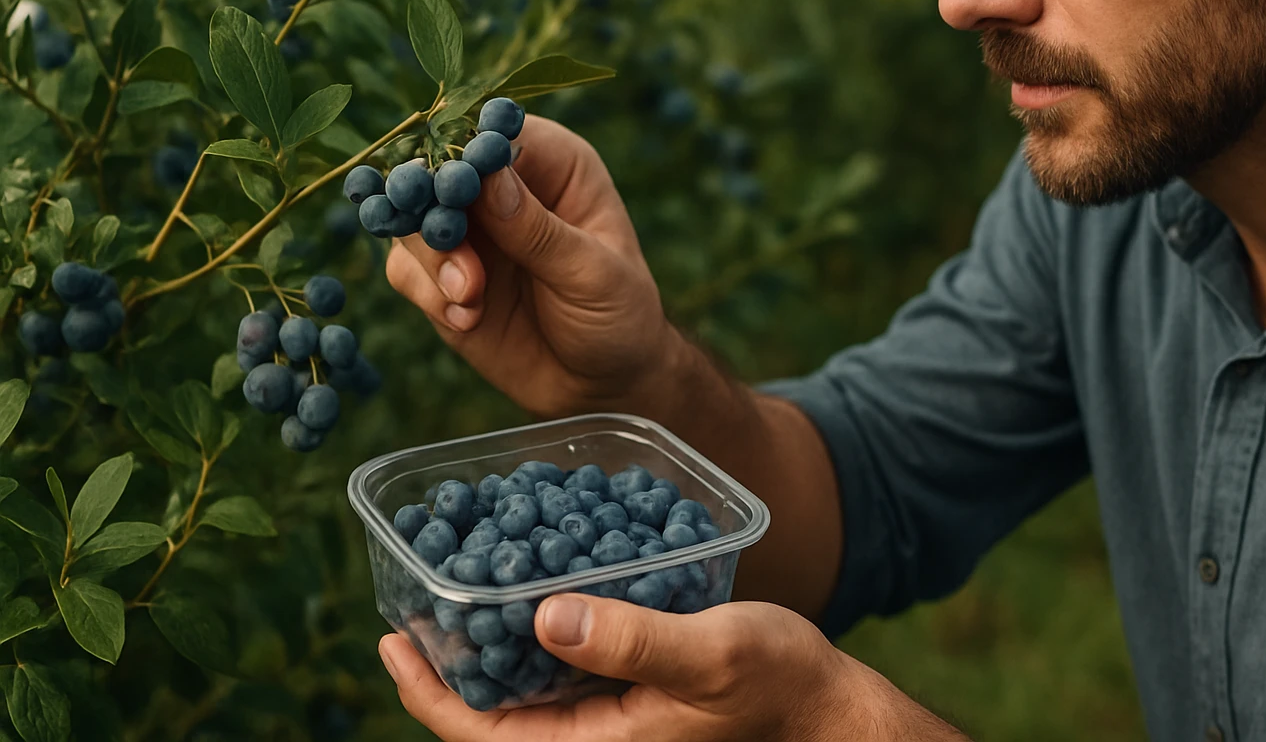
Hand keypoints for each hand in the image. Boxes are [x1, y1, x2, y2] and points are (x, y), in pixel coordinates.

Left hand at [378, 594, 958, 740]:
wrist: (825, 703)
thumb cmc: (777, 682)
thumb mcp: (709, 653)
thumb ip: (630, 640)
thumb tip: (543, 616)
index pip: (485, 736)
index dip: (428, 692)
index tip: (391, 641)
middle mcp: (595, 738)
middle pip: (492, 714)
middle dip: (445, 666)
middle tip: (408, 608)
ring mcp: (611, 718)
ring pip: (524, 690)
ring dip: (486, 645)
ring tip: (454, 590)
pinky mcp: (631, 692)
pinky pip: (564, 667)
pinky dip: (534, 629)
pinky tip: (529, 588)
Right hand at [386, 116, 683, 417]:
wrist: (601, 385)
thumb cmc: (618, 316)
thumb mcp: (592, 273)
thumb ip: (539, 230)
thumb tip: (488, 177)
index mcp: (552, 163)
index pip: (496, 130)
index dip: (467, 149)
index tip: (456, 184)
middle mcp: (502, 187)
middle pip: (437, 170)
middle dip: (433, 207)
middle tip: (449, 244)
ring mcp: (468, 232)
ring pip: (411, 219)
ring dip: (432, 258)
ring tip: (470, 297)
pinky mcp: (441, 276)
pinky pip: (406, 269)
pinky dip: (427, 293)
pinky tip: (466, 318)